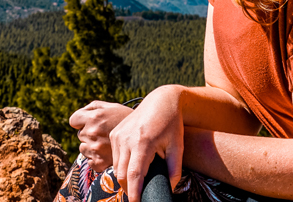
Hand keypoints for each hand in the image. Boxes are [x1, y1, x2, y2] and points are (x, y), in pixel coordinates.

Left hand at [69, 100, 132, 171]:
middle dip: (89, 133)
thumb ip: (91, 108)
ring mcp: (96, 148)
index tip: (87, 123)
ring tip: (105, 144)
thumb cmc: (126, 118)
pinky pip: (90, 162)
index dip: (80, 121)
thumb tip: (77, 118)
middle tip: (103, 133)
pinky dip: (96, 159)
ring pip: (83, 148)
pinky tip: (106, 154)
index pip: (74, 120)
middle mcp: (93, 132)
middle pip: (80, 134)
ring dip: (91, 146)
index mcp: (94, 117)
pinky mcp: (100, 162)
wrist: (146, 133)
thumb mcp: (110, 106)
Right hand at [110, 85, 184, 201]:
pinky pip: (114, 156)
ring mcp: (118, 135)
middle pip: (121, 174)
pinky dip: (121, 166)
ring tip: (136, 184)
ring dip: (124, 178)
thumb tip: (169, 188)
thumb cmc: (172, 124)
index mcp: (143, 142)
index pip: (134, 175)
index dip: (134, 193)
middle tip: (139, 197)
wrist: (161, 101)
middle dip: (129, 189)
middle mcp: (126, 138)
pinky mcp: (115, 133)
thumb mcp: (178, 147)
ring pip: (116, 166)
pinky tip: (131, 168)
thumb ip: (174, 170)